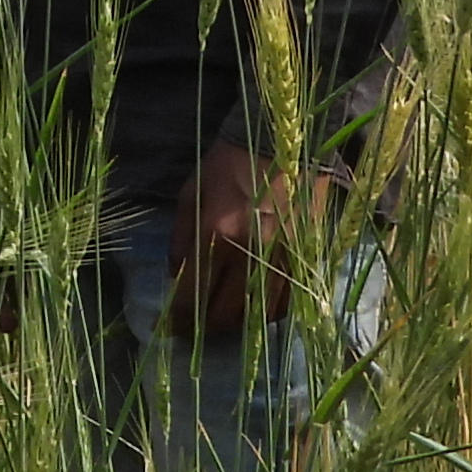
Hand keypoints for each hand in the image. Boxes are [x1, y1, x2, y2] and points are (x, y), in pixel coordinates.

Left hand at [173, 141, 343, 335]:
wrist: (281, 142)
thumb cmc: (228, 164)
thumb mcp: (191, 194)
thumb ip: (180, 239)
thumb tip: (176, 277)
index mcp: (216, 234)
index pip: (191, 295)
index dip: (177, 319)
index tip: (167, 329)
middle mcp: (250, 253)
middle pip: (224, 314)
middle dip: (203, 327)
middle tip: (192, 326)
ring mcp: (282, 259)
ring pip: (257, 315)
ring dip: (235, 323)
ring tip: (220, 319)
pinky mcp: (305, 259)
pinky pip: (286, 303)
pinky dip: (266, 313)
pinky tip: (252, 306)